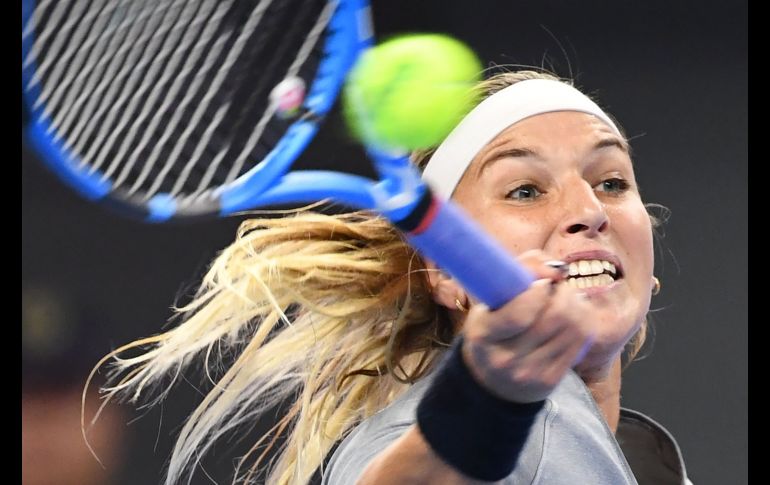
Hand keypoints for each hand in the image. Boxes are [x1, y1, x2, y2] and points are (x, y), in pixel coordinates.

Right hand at [460, 250, 594, 402]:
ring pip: (574, 327)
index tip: (542, 283)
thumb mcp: (490, 300)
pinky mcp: (550, 380)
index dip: (538, 291)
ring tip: (566, 297)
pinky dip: (584, 319)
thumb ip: (520, 270)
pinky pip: (582, 340)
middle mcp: (505, 360)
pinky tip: (573, 314)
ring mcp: (530, 374)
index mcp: (483, 335)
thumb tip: (557, 271)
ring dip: (576, 303)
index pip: (520, 314)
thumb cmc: (495, 327)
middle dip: (564, 292)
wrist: (495, 380)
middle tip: (558, 286)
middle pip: (556, 317)